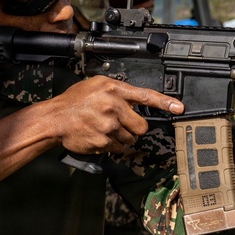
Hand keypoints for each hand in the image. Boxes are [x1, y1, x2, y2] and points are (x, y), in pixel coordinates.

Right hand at [0, 75, 182, 192]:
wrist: (54, 118)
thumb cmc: (74, 102)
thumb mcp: (96, 86)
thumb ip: (117, 92)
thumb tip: (136, 102)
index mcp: (113, 89)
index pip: (145, 96)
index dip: (165, 102)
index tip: (180, 107)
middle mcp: (113, 106)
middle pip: (141, 125)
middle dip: (135, 128)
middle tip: (122, 124)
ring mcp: (109, 125)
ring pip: (130, 138)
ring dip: (122, 137)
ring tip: (105, 128)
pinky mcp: (103, 141)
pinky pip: (118, 148)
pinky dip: (112, 146)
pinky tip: (99, 137)